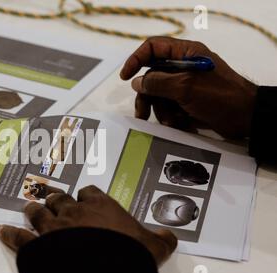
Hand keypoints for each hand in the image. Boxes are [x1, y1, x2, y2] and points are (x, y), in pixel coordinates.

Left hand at [0, 185, 176, 265]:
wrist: (104, 272)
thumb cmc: (128, 254)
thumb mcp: (154, 247)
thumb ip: (162, 239)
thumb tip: (172, 236)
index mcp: (99, 206)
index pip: (89, 192)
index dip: (86, 196)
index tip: (84, 199)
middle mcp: (73, 212)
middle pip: (60, 198)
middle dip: (56, 200)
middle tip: (53, 201)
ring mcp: (52, 228)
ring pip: (37, 212)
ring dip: (33, 210)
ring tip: (29, 208)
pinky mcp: (36, 246)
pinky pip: (19, 238)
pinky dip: (9, 234)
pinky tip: (2, 230)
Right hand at [120, 37, 257, 138]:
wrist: (245, 118)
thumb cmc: (219, 96)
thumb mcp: (185, 87)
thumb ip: (157, 83)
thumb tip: (137, 82)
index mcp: (185, 53)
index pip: (153, 48)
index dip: (136, 59)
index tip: (125, 77)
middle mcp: (183, 67)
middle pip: (152, 77)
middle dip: (147, 97)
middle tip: (142, 113)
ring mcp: (185, 85)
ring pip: (159, 96)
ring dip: (162, 111)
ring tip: (172, 121)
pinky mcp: (188, 102)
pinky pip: (170, 107)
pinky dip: (172, 117)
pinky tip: (181, 124)